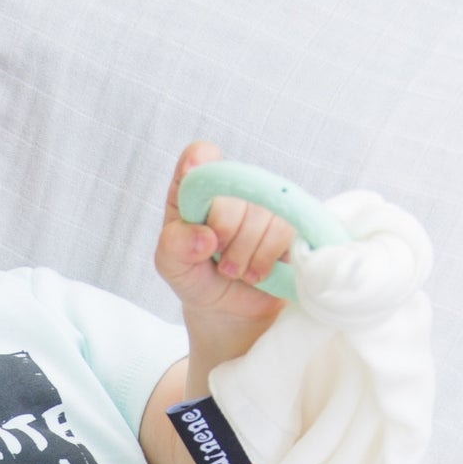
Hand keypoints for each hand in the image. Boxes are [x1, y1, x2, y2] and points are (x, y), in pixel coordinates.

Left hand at [155, 138, 293, 346]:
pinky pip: (283, 231)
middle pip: (232, 192)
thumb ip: (175, 246)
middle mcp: (233, 187)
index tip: (197, 199)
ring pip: (259, 215)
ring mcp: (264, 202)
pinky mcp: (291, 222)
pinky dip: (264, 260)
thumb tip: (204, 237)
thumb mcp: (171, 265)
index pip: (200, 156)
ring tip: (234, 270)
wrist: (228, 307)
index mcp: (197, 187)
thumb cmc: (197, 276)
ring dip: (243, 254)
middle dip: (223, 235)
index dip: (199, 167)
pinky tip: (255, 272)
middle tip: (217, 259)